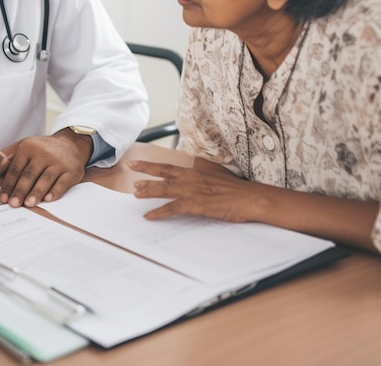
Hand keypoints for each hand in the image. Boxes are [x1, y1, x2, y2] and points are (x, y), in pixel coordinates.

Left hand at [0, 128, 91, 207]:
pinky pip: (63, 183)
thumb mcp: (25, 145)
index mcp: (28, 147)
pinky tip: (48, 199)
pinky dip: (55, 191)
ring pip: (45, 179)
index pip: (15, 168)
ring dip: (36, 193)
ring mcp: (59, 162)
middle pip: (29, 175)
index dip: (8, 185)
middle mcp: (43, 153)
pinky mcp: (72, 171)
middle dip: (20, 190)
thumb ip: (8, 155)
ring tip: (28, 204)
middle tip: (13, 204)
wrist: (71, 143)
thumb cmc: (43, 148)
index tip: (3, 198)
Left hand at [129, 157, 255, 221]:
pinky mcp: (194, 204)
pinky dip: (158, 213)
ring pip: (164, 188)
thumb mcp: (217, 172)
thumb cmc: (236, 188)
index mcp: (196, 168)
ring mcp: (191, 189)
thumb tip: (195, 166)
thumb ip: (203, 170)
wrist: (249, 198)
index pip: (171, 165)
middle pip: (163, 171)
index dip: (155, 165)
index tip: (142, 163)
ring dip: (148, 190)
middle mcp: (191, 176)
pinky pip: (171, 208)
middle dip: (145, 169)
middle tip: (131, 167)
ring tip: (136, 193)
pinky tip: (149, 216)